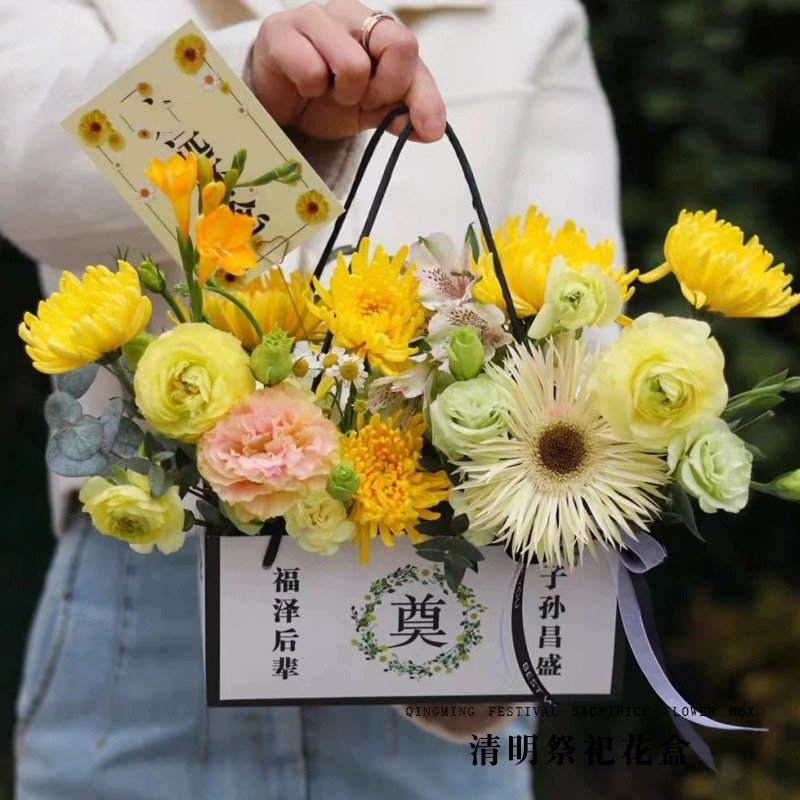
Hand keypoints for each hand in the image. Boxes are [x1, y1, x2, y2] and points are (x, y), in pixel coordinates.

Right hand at [250, 0, 445, 141]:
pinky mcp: (279, 31)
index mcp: (379, 29)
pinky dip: (310, 90)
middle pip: (400, 46)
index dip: (418, 96)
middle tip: (359, 100)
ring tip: (327, 92)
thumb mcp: (373, 111)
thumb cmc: (327, 100)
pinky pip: (311, 70)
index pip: (414, 52)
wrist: (278, 106)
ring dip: (343, 94)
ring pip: (354, 64)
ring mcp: (315, 17)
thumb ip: (403, 113)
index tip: (412, 123)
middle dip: (383, 91)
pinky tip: (302, 87)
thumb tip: (431, 130)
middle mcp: (351, 13)